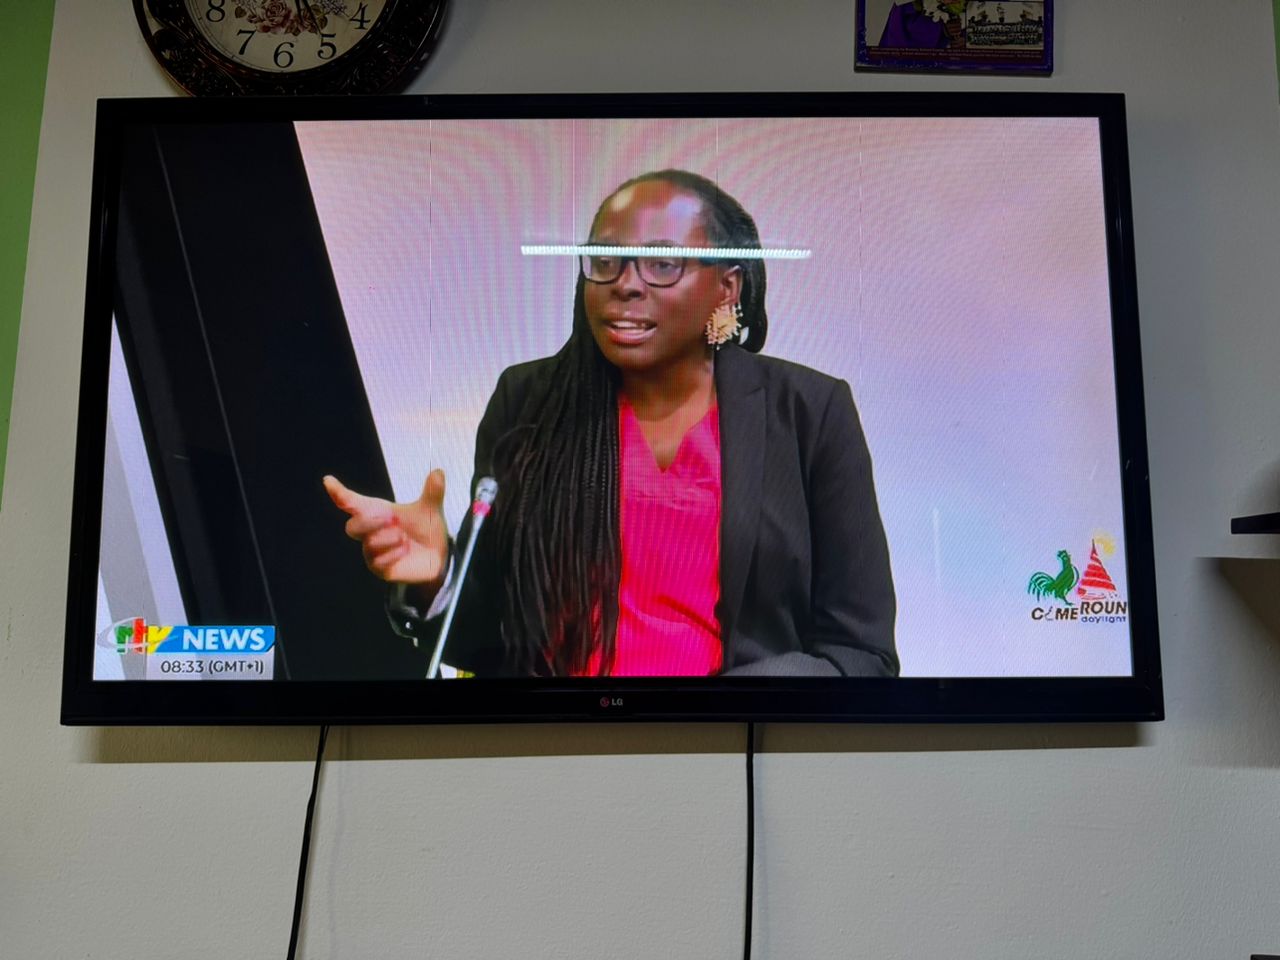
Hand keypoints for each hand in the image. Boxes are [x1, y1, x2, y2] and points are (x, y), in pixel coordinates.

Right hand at [323, 470, 449, 590]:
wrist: (438, 556)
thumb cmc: (426, 529)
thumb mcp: (431, 509)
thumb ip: (433, 492)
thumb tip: (439, 472)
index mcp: (378, 512)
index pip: (352, 502)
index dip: (339, 493)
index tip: (328, 481)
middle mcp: (371, 531)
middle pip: (352, 527)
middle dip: (370, 522)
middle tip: (392, 519)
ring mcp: (373, 551)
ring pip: (368, 544)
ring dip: (389, 539)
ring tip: (405, 538)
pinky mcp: (379, 568)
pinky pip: (378, 561)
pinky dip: (394, 554)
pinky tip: (405, 550)